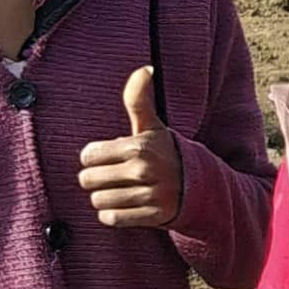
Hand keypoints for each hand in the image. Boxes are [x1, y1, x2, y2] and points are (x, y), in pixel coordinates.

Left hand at [77, 66, 186, 230]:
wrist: (199, 186)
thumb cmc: (166, 153)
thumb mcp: (153, 126)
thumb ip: (139, 99)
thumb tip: (145, 68)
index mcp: (139, 146)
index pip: (88, 155)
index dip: (94, 157)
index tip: (109, 158)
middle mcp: (143, 170)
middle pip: (88, 180)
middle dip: (96, 179)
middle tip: (113, 176)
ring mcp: (149, 195)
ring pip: (98, 201)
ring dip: (105, 199)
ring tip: (121, 192)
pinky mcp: (152, 217)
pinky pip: (111, 219)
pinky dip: (113, 215)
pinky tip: (125, 206)